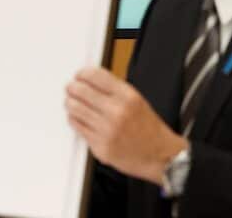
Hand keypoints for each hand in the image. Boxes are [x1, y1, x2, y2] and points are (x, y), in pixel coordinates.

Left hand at [65, 66, 187, 184]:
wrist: (161, 157)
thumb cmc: (150, 130)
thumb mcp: (137, 101)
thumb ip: (114, 90)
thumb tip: (90, 80)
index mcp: (128, 97)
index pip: (96, 76)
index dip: (83, 74)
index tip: (79, 75)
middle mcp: (117, 112)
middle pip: (81, 90)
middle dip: (73, 87)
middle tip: (71, 87)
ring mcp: (107, 130)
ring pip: (75, 108)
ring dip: (70, 103)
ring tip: (71, 102)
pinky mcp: (100, 146)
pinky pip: (77, 126)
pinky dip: (74, 119)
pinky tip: (77, 117)